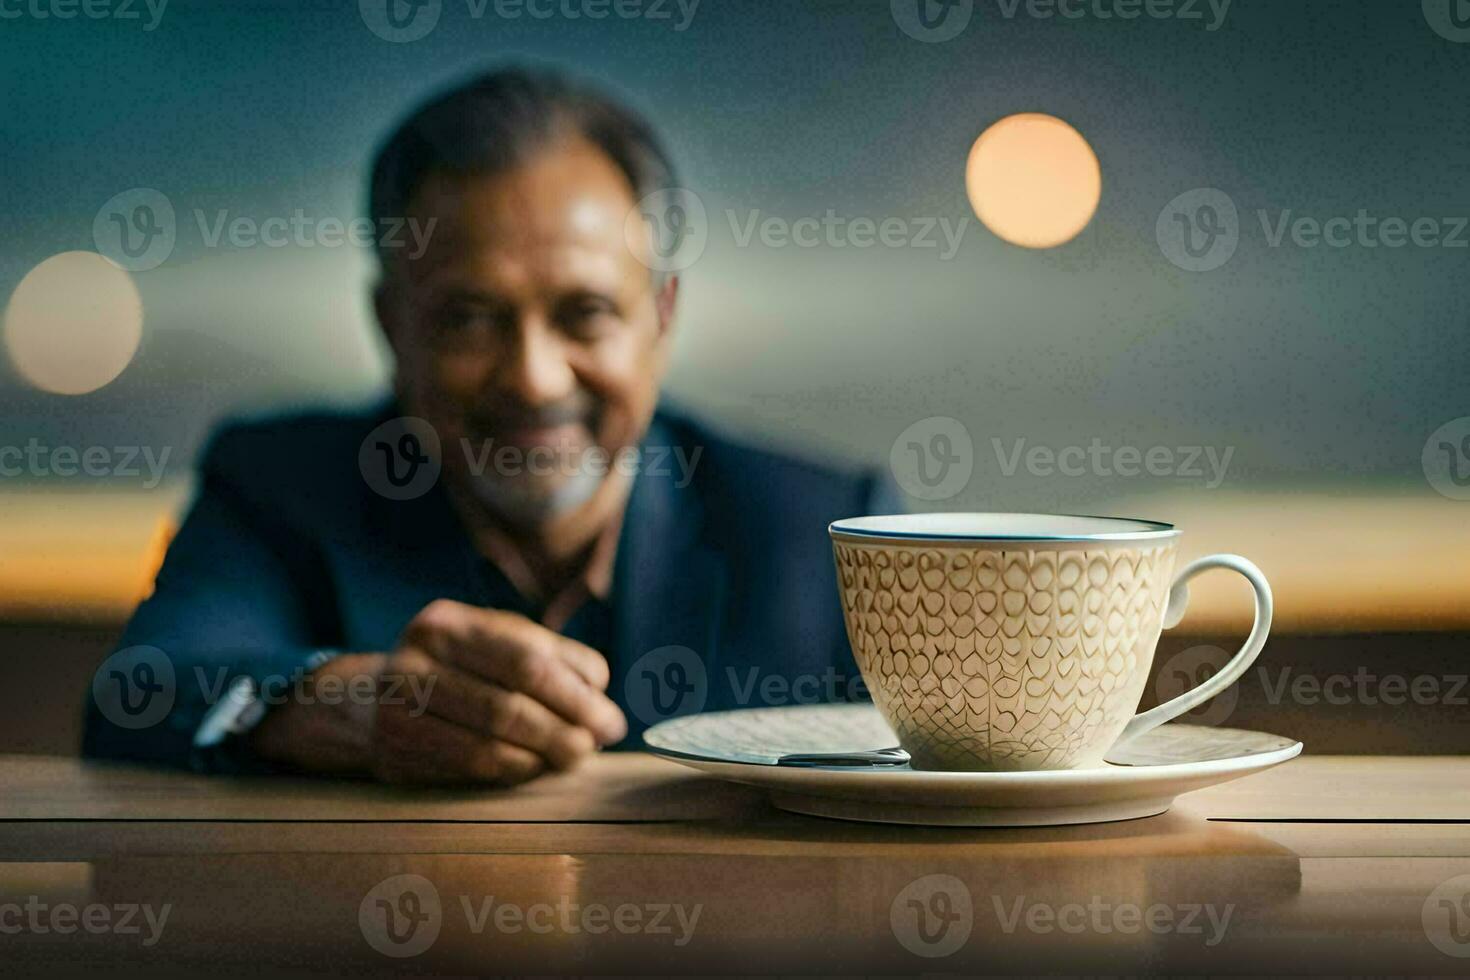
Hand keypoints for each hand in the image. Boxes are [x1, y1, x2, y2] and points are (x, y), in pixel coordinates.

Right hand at [248, 600, 625, 785]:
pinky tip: (535, 769)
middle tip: (597, 745)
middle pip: (508, 706)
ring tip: (574, 758)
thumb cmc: (456, 666)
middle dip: (565, 730)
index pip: (525, 660)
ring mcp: (396, 713)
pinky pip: (466, 770)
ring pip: (488, 744)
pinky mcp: (394, 755)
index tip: (609, 716)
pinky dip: (511, 772)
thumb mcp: (495, 640)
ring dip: (542, 757)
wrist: (365, 699)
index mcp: (446, 624)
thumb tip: (600, 688)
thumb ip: (551, 655)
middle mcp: (413, 665)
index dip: (575, 694)